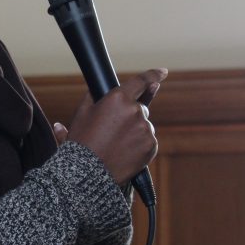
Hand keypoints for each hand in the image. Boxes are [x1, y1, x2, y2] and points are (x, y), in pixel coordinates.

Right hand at [63, 68, 164, 184]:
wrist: (89, 172)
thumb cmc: (82, 142)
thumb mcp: (82, 113)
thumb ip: (93, 96)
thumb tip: (98, 89)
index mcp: (118, 98)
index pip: (141, 81)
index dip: (154, 75)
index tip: (163, 72)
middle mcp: (135, 110)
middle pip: (140, 107)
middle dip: (131, 114)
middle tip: (113, 129)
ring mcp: (145, 129)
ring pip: (144, 125)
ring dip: (135, 130)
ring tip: (116, 144)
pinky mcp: (151, 145)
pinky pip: (148, 140)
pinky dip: (140, 144)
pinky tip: (124, 151)